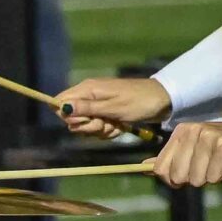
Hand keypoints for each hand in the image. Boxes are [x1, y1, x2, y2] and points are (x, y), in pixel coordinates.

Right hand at [58, 76, 172, 139]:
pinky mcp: (106, 114)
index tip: (85, 119)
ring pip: (85, 126)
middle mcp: (89, 96)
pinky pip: (98, 128)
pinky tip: (119, 126)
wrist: (162, 101)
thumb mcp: (112, 107)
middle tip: (104, 122)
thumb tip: (62, 107)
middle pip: (72, 118)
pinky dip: (108, 131)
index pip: (60, 102)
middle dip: (87, 126)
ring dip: (100, 130)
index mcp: (87, 89)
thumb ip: (87, 108)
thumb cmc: (138, 102)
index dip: (67, 116)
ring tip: (115, 124)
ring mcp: (98, 106)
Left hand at [148, 119, 221, 188]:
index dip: (174, 179)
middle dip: (194, 179)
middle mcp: (192, 130)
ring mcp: (208, 137)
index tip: (189, 174)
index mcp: (182, 131)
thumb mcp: (196, 150)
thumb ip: (172, 157)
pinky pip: (213, 176)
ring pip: (197, 179)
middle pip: (177, 176)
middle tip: (209, 167)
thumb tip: (145, 166)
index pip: (160, 168)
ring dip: (211, 177)